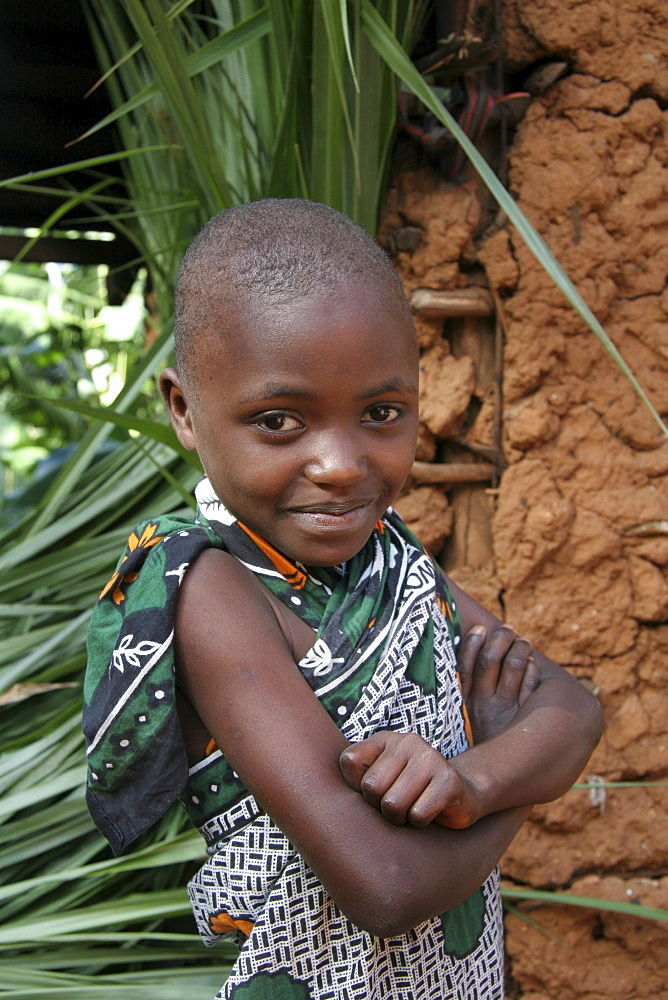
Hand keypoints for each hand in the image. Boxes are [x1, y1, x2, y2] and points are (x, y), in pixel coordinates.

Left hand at [339, 731, 480, 829]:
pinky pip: (418, 814)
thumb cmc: (409, 793)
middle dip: (381, 807)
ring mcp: (431, 758)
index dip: (358, 787)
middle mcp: (407, 742)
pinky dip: (421, 822)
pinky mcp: (449, 781)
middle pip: (371, 788)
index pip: (349, 762)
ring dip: (402, 818)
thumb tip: (317, 800)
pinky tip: (431, 812)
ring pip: (393, 805)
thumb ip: (354, 780)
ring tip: (413, 807)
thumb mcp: (378, 781)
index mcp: (384, 740)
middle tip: (398, 804)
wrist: (461, 795)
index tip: (375, 791)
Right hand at [457, 625, 539, 743]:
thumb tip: (469, 656)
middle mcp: (485, 705)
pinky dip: (533, 670)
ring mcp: (508, 711)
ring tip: (523, 642)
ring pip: (515, 667)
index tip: (480, 629)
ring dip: (521, 649)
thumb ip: (464, 693)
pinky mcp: (528, 719)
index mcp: (465, 704)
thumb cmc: (479, 744)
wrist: (495, 781)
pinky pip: (533, 686)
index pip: (466, 665)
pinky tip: (532, 663)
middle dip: (501, 639)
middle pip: (492, 660)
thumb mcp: (464, 721)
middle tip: (507, 629)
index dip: (473, 643)